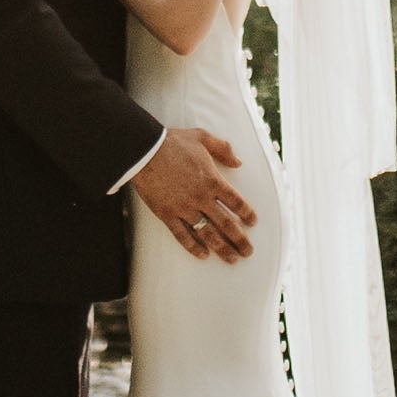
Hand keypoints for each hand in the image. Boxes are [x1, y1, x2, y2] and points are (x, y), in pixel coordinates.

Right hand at [128, 126, 254, 264]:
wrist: (144, 150)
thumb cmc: (173, 142)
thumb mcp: (202, 137)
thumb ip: (223, 148)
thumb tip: (239, 162)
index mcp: (212, 180)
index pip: (235, 202)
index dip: (246, 214)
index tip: (252, 223)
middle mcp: (201, 197)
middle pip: (226, 224)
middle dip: (239, 240)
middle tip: (248, 252)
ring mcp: (184, 208)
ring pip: (207, 234)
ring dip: (221, 248)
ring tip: (232, 259)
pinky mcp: (167, 214)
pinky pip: (182, 235)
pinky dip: (193, 247)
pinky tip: (203, 255)